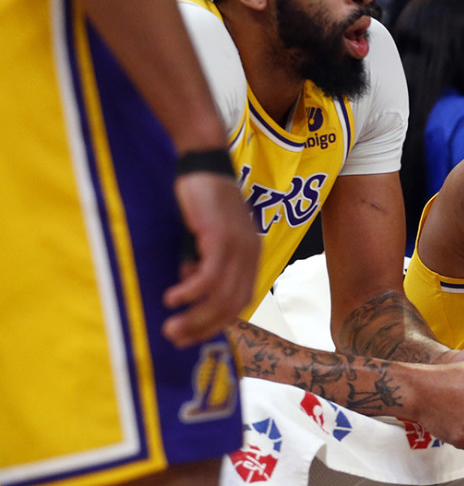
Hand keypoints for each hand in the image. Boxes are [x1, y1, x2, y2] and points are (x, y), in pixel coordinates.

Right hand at [162, 172, 258, 347]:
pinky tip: (173, 299)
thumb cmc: (201, 202)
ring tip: (171, 327)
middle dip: (204, 327)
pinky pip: (210, 276)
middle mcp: (250, 254)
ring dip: (195, 316)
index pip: (240, 301)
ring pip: (221, 295)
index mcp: (250, 256)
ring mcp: (239, 247)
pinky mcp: (222, 238)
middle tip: (176, 339)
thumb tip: (188, 290)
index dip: (217, 323)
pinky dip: (191, 293)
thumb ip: (201, 263)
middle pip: (232, 305)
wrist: (204, 166)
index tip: (192, 337)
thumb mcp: (204, 239)